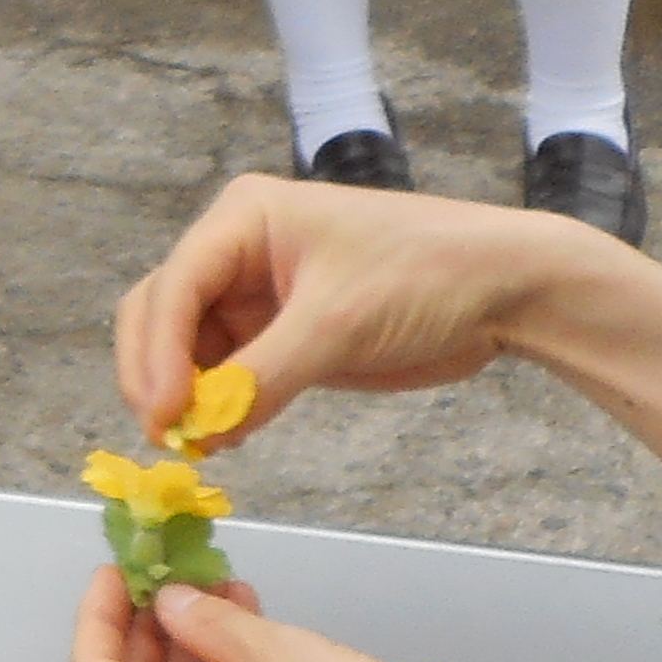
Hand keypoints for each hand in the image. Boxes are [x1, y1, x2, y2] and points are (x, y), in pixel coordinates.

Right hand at [111, 171, 595, 440]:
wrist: (505, 290)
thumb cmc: (427, 276)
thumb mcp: (337, 324)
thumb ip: (262, 377)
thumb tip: (202, 431)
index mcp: (244, 218)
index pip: (174, 286)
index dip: (158, 354)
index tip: (164, 416)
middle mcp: (238, 250)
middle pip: (161, 313)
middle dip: (157, 374)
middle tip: (168, 437)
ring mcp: (256, 293)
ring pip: (185, 348)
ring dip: (183, 396)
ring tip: (198, 444)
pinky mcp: (280, 332)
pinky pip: (226, 372)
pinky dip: (217, 405)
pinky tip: (223, 436)